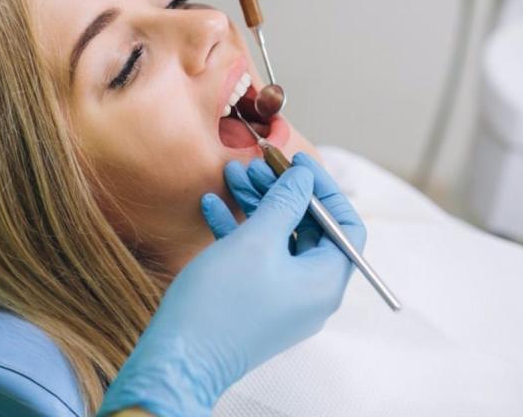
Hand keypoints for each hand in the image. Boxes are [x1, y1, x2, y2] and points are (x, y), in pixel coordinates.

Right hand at [99, 164, 362, 416]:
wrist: (179, 360)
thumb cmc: (220, 303)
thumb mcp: (256, 241)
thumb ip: (285, 202)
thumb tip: (304, 178)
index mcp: (324, 280)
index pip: (344, 224)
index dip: (323, 188)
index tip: (296, 161)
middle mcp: (310, 293)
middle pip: (309, 229)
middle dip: (281, 191)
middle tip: (254, 165)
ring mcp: (283, 300)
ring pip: (278, 240)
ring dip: (256, 205)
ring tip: (229, 176)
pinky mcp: (255, 304)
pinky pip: (257, 259)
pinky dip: (238, 231)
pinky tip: (211, 207)